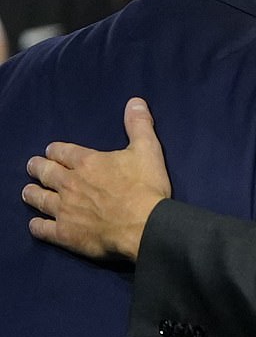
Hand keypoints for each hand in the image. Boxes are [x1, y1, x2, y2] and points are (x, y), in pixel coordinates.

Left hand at [22, 98, 170, 261]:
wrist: (144, 225)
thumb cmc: (146, 187)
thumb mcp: (147, 149)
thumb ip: (139, 124)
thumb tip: (135, 101)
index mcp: (88, 162)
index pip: (64, 152)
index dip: (56, 150)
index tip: (50, 150)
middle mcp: (71, 184)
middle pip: (47, 173)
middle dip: (38, 167)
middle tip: (32, 165)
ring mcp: (65, 210)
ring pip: (41, 199)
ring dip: (32, 193)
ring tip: (27, 191)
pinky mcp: (66, 234)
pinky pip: (44, 229)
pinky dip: (37, 225)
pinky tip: (34, 223)